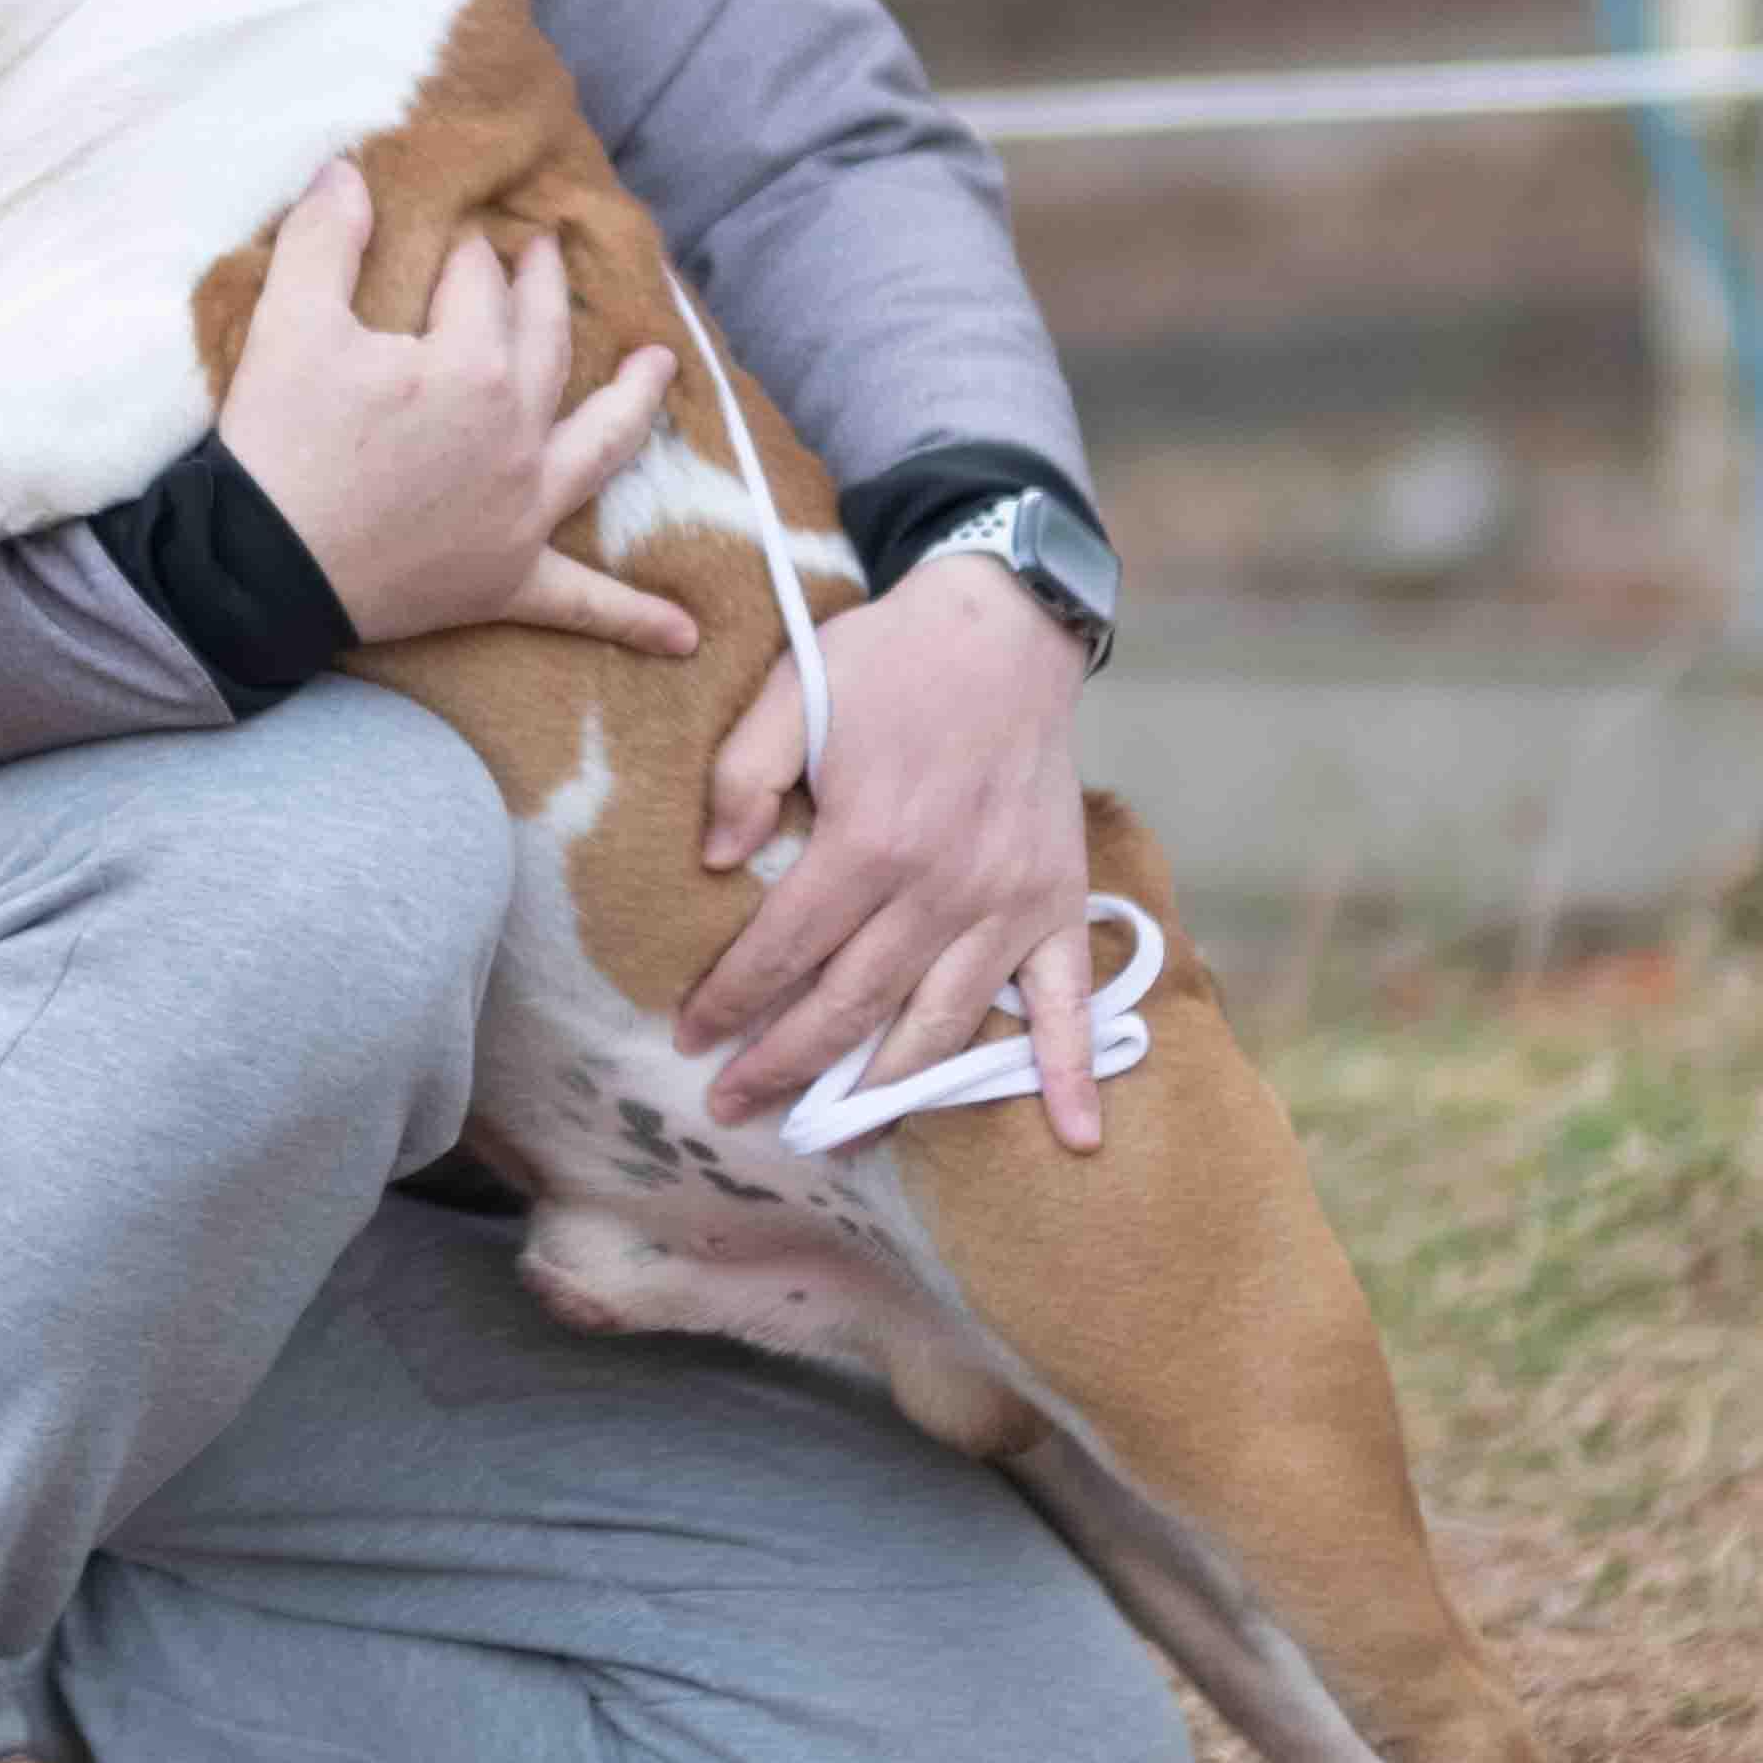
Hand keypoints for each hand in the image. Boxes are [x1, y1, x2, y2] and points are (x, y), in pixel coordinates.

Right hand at [219, 161, 699, 663]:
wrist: (260, 571)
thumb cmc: (279, 443)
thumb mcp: (289, 324)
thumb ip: (326, 238)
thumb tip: (348, 169)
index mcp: (472, 364)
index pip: (479, 286)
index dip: (465, 255)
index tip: (457, 238)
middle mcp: (517, 432)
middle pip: (545, 343)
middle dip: (547, 290)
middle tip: (546, 255)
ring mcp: (522, 510)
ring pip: (600, 446)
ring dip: (637, 407)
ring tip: (662, 371)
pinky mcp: (508, 580)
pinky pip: (583, 602)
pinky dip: (634, 618)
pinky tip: (684, 637)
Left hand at [678, 548, 1102, 1150]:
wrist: (1005, 624)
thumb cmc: (887, 659)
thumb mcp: (791, 690)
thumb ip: (742, 776)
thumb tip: (713, 864)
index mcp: (870, 839)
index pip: (783, 948)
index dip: (729, 1001)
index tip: (690, 1038)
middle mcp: (943, 888)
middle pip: (852, 1006)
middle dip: (785, 1066)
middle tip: (732, 1107)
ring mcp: (1008, 903)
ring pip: (940, 1024)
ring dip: (884, 1091)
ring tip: (833, 1133)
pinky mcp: (1058, 903)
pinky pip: (1069, 1001)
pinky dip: (1070, 1071)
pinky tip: (1073, 1137)